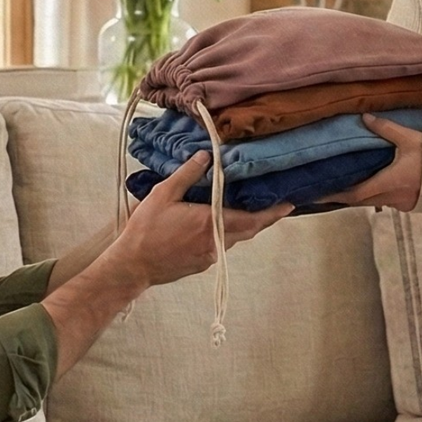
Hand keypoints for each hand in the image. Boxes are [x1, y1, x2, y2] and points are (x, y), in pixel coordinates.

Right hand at [112, 153, 293, 287]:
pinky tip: (217, 223)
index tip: (289, 205)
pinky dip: (226, 233)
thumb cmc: (146, 230)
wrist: (133, 265)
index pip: (252, 220)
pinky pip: (220, 245)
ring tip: (246, 209)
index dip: (273, 213)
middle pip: (248, 230)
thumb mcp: (163, 194)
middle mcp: (215, 242)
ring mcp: (209, 256)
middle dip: (263, 218)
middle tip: (274, 204)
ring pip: (234, 238)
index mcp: (210, 224)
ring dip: (243, 225)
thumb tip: (206, 156)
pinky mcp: (201, 264)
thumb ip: (187, 174)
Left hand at [318, 116, 421, 209]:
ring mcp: (401, 203)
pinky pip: (385, 201)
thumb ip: (386, 128)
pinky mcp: (410, 204)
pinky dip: (373, 195)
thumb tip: (364, 116)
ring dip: (358, 195)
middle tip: (324, 189)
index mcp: (389, 183)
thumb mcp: (410, 139)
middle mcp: (392, 197)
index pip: (353, 194)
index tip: (316, 195)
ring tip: (343, 185)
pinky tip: (370, 185)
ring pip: (372, 202)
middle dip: (342, 196)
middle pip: (359, 200)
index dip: (333, 195)